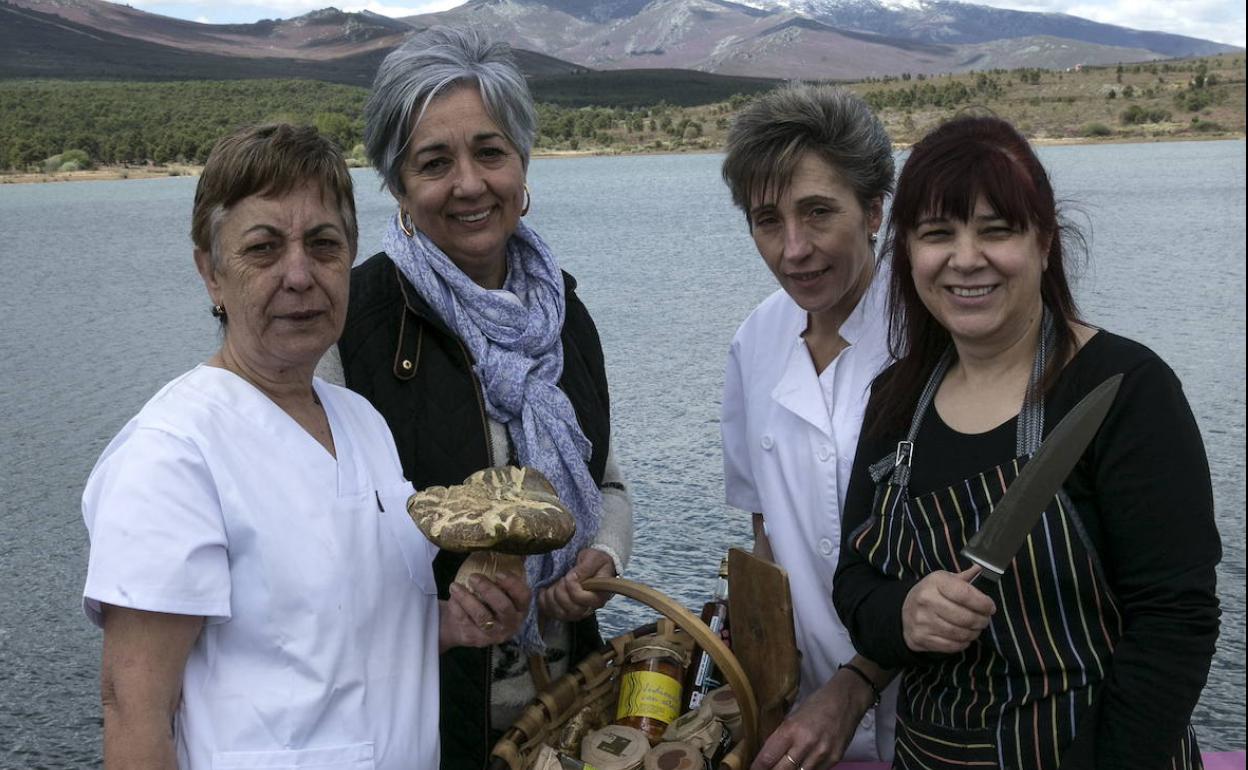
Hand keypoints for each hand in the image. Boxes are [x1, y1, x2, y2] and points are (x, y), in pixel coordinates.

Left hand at [439, 571, 530, 651]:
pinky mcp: (476, 639)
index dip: (513, 584)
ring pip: (482, 616)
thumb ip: (503, 573)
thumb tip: (508, 543)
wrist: (464, 626)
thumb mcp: (498, 590)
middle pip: (503, 606)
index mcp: (521, 608)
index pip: (524, 596)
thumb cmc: (485, 602)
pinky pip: (465, 622)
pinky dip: (457, 608)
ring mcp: (494, 634)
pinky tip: (452, 597)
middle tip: (473, 577)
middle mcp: (511, 623)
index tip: (498, 573)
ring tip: (454, 586)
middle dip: (487, 589)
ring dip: (467, 598)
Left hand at [537, 548, 614, 621]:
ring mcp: (576, 612)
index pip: (582, 599)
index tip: (568, 576)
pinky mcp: (564, 612)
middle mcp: (588, 608)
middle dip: (560, 593)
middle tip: (560, 579)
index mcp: (599, 596)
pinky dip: (544, 601)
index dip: (572, 588)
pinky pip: (550, 613)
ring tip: (552, 584)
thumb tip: (574, 578)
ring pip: (560, 614)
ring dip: (551, 597)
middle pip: (572, 610)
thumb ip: (586, 567)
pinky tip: (546, 590)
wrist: (586, 564)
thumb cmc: (593, 561)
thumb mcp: (594, 557)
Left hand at [749, 670, 871, 769]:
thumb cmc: (817, 704)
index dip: (757, 767)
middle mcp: (806, 744)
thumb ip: (783, 737)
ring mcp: (822, 754)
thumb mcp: (793, 717)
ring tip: (783, 768)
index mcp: (791, 729)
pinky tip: (800, 767)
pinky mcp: (835, 759)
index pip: (768, 758)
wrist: (847, 699)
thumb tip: (769, 756)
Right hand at [902, 566, 995, 653]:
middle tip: (985, 620)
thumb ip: (963, 578)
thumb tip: (979, 569)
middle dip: (981, 621)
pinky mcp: (920, 637)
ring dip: (974, 633)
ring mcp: (922, 620)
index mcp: (935, 582)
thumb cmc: (931, 594)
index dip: (983, 603)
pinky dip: (962, 643)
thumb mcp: (943, 580)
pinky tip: (964, 638)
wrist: (905, 611)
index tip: (990, 607)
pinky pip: (951, 646)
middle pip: (965, 617)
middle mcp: (926, 600)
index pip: (965, 594)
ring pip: (960, 633)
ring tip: (976, 629)